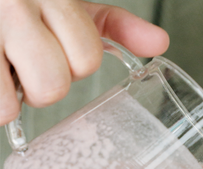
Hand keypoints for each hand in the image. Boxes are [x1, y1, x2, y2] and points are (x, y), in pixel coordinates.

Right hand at [0, 0, 168, 125]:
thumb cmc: (17, 0)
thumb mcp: (65, 2)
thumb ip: (111, 24)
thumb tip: (160, 44)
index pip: (86, 57)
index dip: (71, 62)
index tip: (49, 46)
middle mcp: (14, 3)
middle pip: (54, 83)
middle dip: (41, 83)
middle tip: (22, 63)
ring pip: (21, 98)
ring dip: (13, 95)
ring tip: (3, 68)